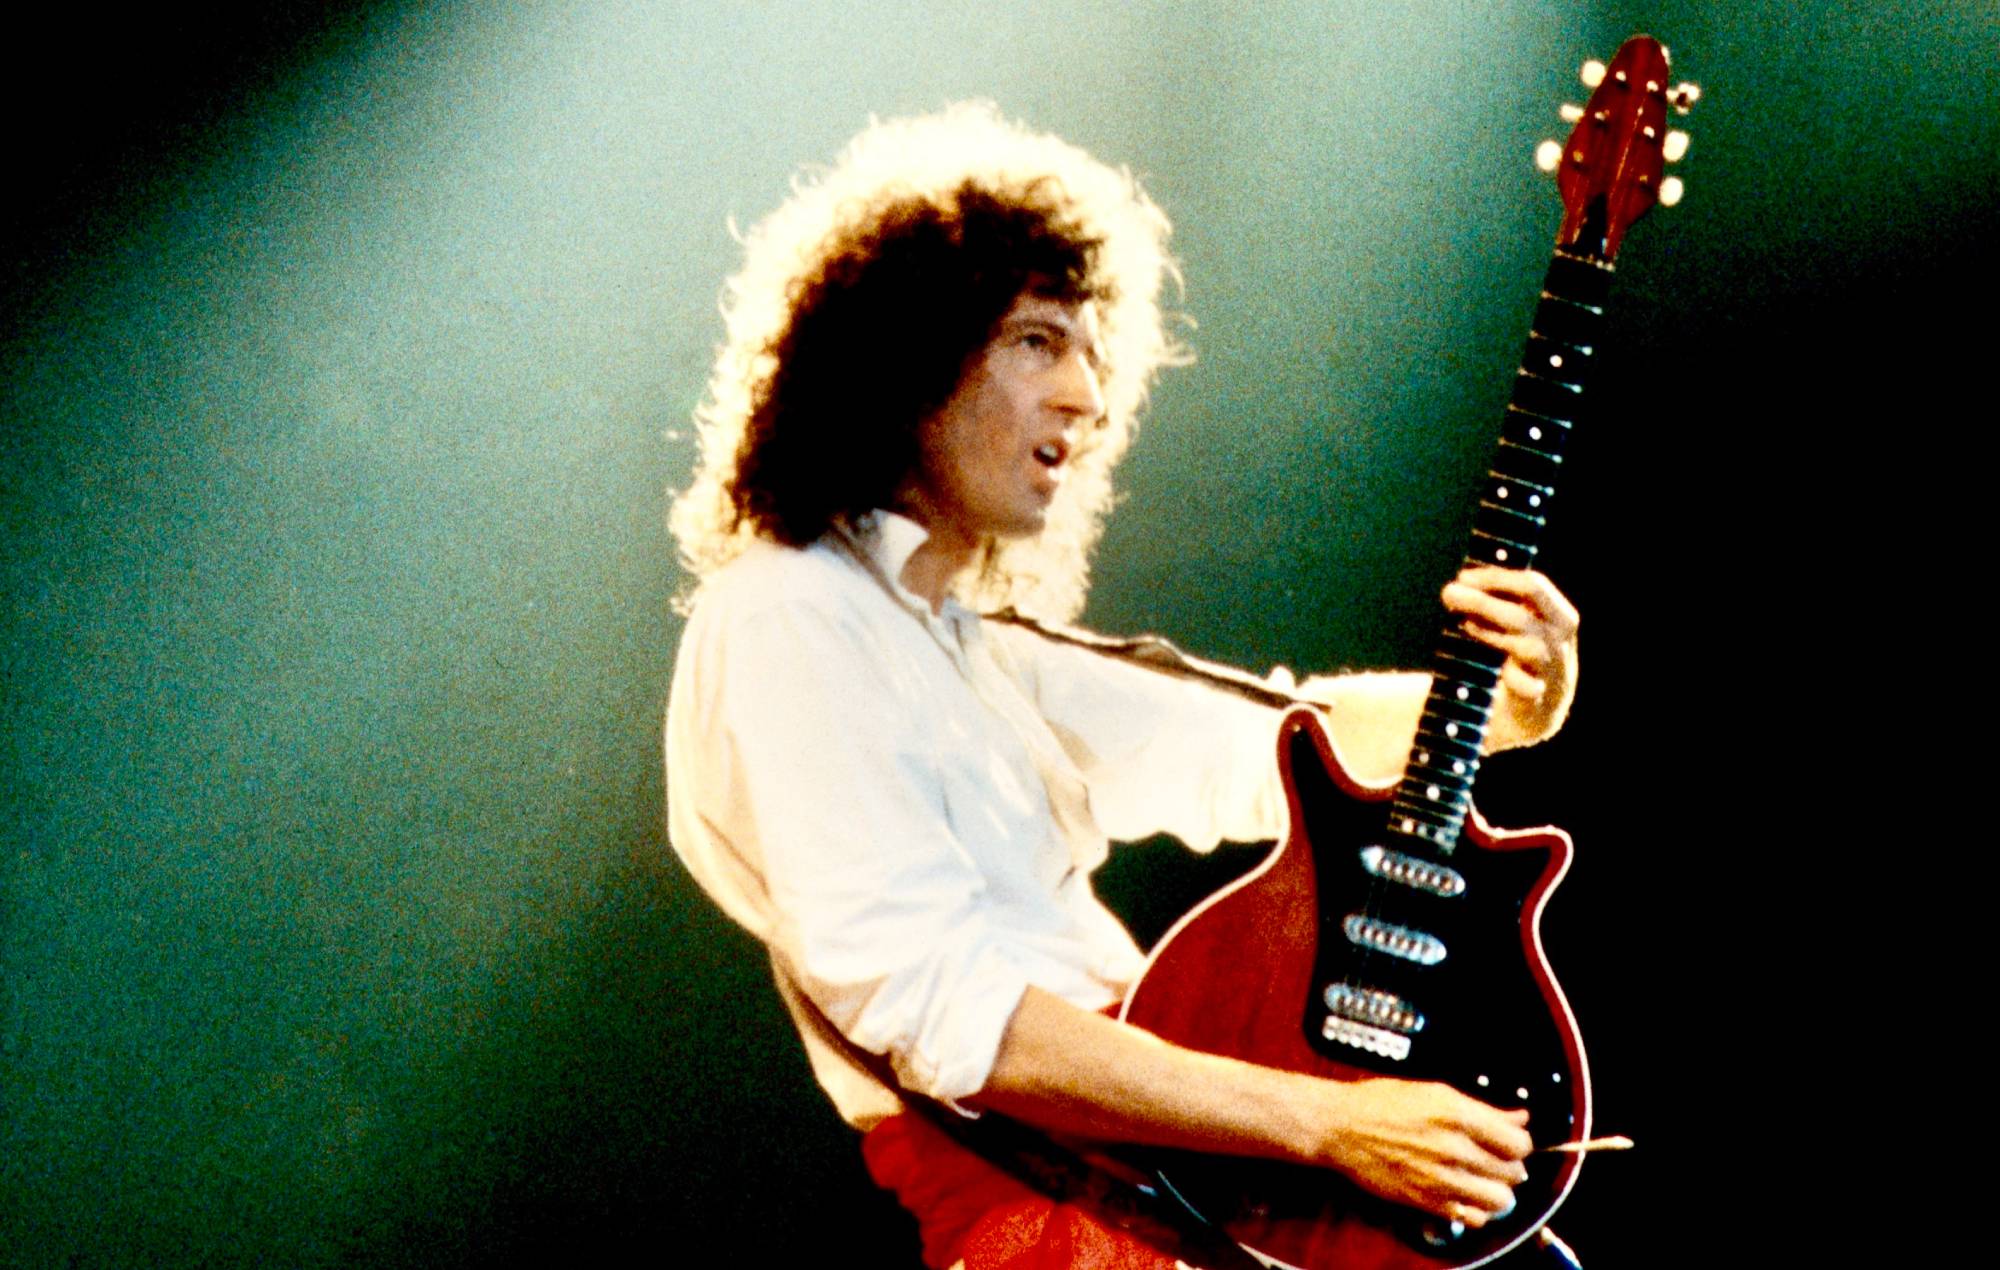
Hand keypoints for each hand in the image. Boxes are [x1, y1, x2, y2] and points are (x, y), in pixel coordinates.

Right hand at [1314, 1077, 1531, 1226]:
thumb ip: (1482, 1109)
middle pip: (1513, 1173)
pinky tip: (1465, 1195)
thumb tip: (1518, 1118)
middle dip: (1510, 1167)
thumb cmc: (1380, 1103)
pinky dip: (1476, 1210)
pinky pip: (1472, 1218)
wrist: (1340, 1127)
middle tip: (1496, 1160)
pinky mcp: (1426, 1201)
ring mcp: (1439, 1179)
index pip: (1519, 1143)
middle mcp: (1452, 1149)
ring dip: (1498, 1192)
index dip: (1520, 1144)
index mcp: (1457, 1115)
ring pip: (1499, 1201)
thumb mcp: (1435, 1092)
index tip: (1512, 1143)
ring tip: (1485, 1181)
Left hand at [1440, 567, 1578, 749]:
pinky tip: (1486, 664)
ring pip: (1524, 646)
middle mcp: (1560, 641)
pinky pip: (1522, 684)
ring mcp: (1552, 671)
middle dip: (1483, 601)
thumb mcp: (1518, 628)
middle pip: (1523, 614)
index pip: (1533, 585)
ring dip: (1489, 633)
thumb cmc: (1518, 659)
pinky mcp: (1538, 698)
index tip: (1463, 576)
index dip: (1497, 578)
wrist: (1530, 713)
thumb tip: (1460, 585)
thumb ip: (1499, 606)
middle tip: (1449, 593)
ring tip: (1463, 624)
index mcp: (1560, 616)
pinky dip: (1505, 673)